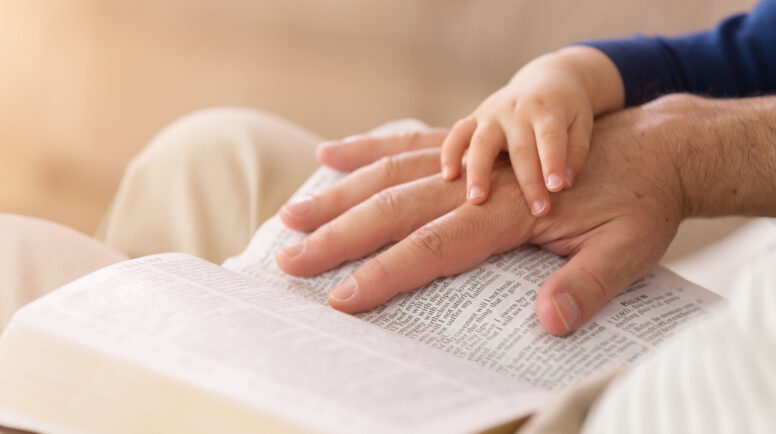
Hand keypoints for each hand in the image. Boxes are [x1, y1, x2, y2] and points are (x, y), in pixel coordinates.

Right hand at [276, 96, 714, 335]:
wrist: (656, 145)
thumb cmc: (641, 202)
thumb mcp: (632, 250)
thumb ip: (589, 285)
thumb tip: (549, 323)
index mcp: (511, 213)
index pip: (435, 248)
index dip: (385, 273)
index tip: (340, 297)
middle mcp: (481, 182)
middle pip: (395, 208)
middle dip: (339, 236)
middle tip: (289, 258)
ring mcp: (472, 158)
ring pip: (390, 174)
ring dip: (338, 194)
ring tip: (291, 211)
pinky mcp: (472, 147)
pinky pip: (409, 145)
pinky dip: (367, 150)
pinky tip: (330, 152)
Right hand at [441, 46, 622, 215]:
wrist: (546, 80)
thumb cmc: (567, 112)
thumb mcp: (581, 124)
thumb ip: (575, 153)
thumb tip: (562, 184)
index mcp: (548, 111)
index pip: (551, 138)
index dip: (553, 162)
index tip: (556, 188)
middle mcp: (518, 110)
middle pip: (520, 148)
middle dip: (528, 182)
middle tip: (538, 211)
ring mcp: (492, 113)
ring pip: (481, 142)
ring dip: (479, 172)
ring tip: (477, 200)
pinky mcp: (474, 118)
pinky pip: (456, 134)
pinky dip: (449, 154)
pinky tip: (449, 177)